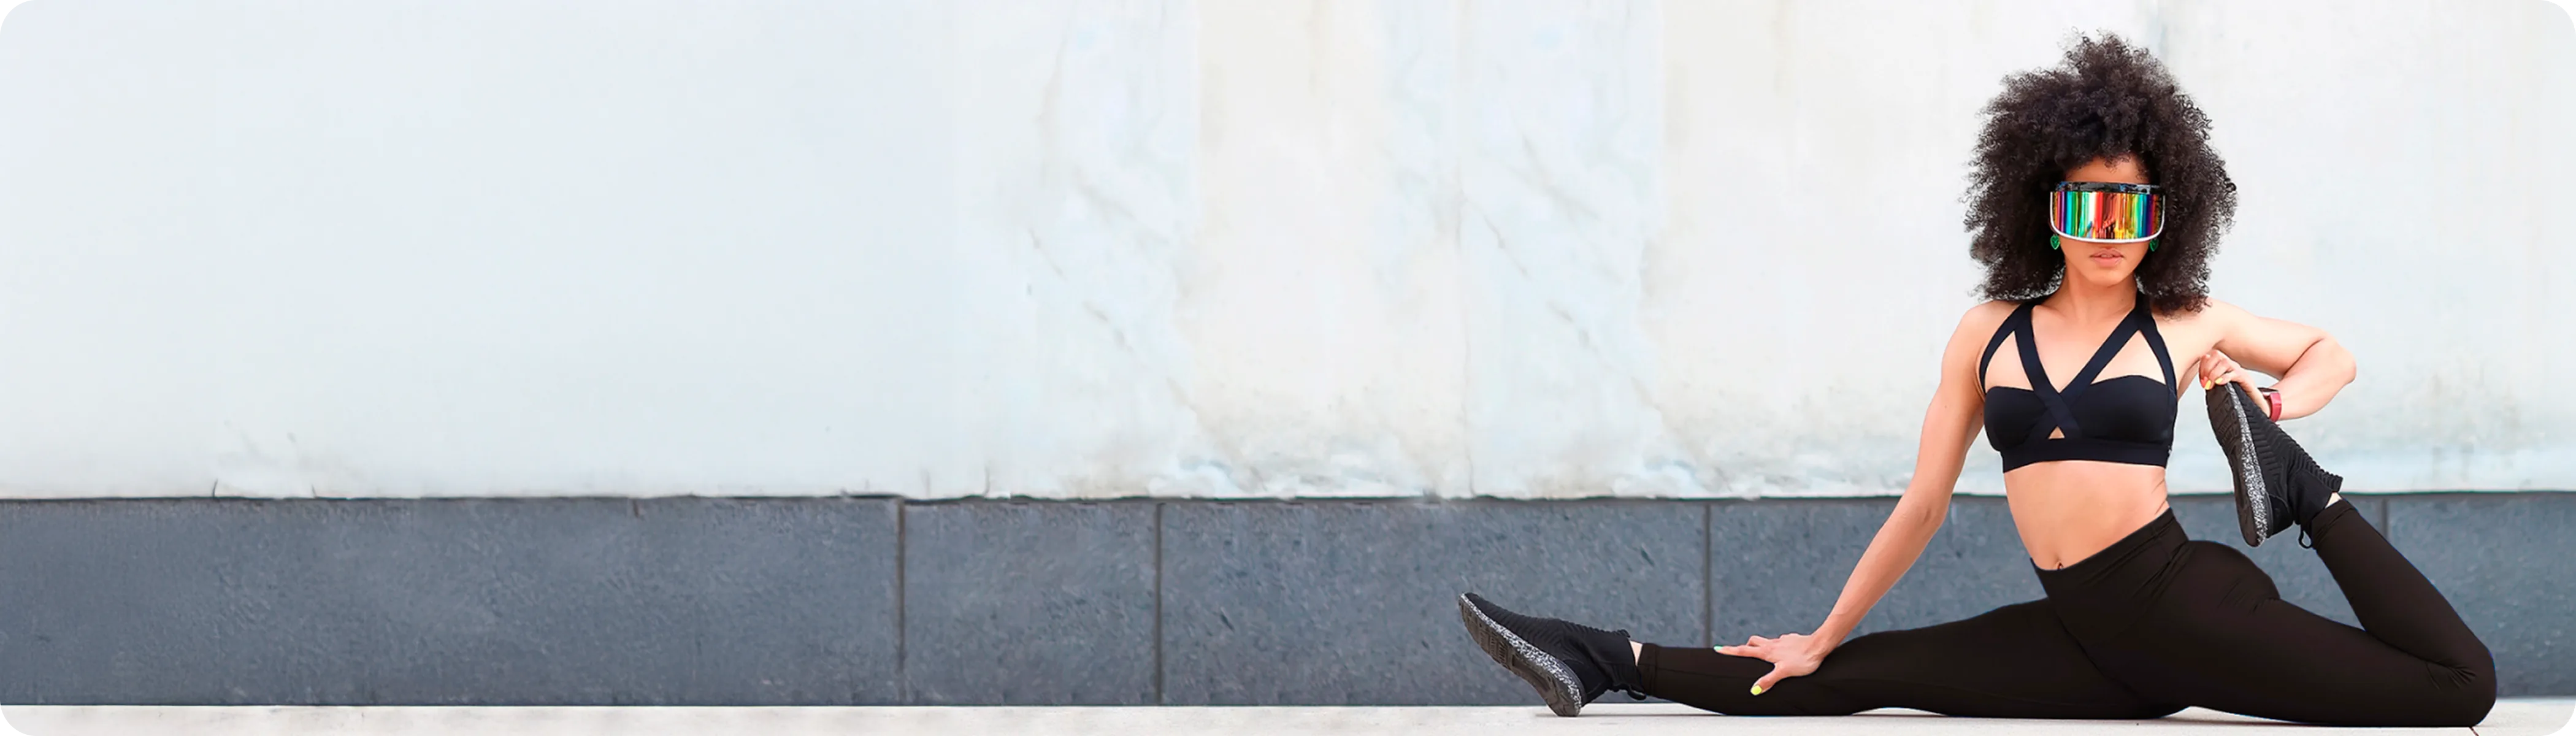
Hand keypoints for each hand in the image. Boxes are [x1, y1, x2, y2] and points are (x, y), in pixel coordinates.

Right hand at [1714, 632, 1829, 695]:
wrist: (1820, 645)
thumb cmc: (1804, 659)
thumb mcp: (1784, 672)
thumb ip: (1768, 680)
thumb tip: (1754, 689)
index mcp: (1767, 652)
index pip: (1744, 651)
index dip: (1730, 650)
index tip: (1718, 648)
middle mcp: (1773, 644)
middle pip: (1753, 642)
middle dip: (1744, 646)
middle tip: (1739, 651)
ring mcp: (1782, 641)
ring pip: (1766, 641)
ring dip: (1760, 645)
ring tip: (1761, 653)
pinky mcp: (1792, 640)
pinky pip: (1780, 642)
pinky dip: (1777, 646)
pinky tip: (1784, 652)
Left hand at [2197, 349, 2262, 402]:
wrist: (2253, 403)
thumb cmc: (2235, 395)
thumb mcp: (2218, 386)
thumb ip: (2209, 380)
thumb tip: (2202, 381)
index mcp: (2222, 365)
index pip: (2209, 355)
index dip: (2202, 366)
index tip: (2201, 380)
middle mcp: (2231, 365)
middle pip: (2216, 354)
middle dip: (2206, 368)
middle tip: (2205, 383)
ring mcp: (2239, 370)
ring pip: (2225, 362)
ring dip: (2214, 374)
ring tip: (2211, 385)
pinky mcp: (2246, 379)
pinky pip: (2235, 373)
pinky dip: (2225, 377)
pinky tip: (2220, 383)